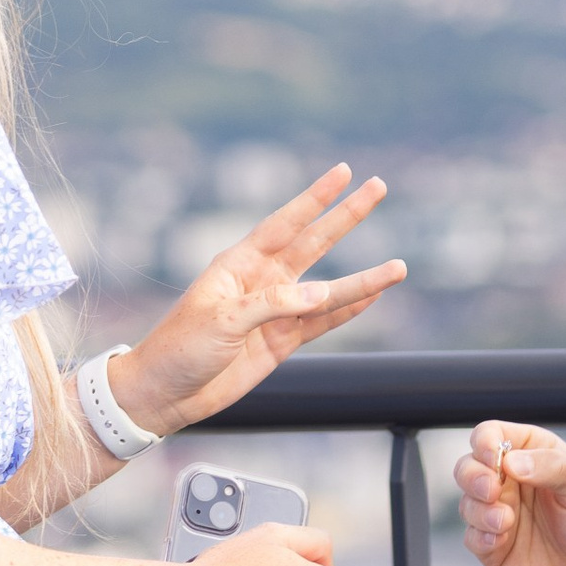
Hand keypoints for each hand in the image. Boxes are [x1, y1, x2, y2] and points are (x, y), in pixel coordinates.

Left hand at [114, 166, 406, 434]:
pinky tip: (374, 296)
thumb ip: (271, 304)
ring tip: (400, 266)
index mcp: (238, 264)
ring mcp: (274, 312)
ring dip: (364, 278)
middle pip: (314, 243)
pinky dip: (349, 311)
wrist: (165, 393)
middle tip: (378, 188)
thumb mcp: (220, 320)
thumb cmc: (179, 347)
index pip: (285, 222)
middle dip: (346, 217)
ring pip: (328, 290)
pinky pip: (323, 323)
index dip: (314, 197)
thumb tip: (322, 293)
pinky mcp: (281, 343)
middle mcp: (261, 281)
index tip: (342, 172)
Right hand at [454, 421, 565, 565]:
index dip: (485, 441)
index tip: (495, 459)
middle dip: (473, 476)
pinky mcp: (494, 549)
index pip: (492, 434)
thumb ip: (552, 467)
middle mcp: (512, 482)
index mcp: (533, 455)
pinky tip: (500, 540)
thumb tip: (510, 462)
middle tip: (492, 490)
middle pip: (469, 465)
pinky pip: (471, 537)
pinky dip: (480, 536)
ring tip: (506, 521)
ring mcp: (500, 515)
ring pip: (467, 501)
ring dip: (479, 508)